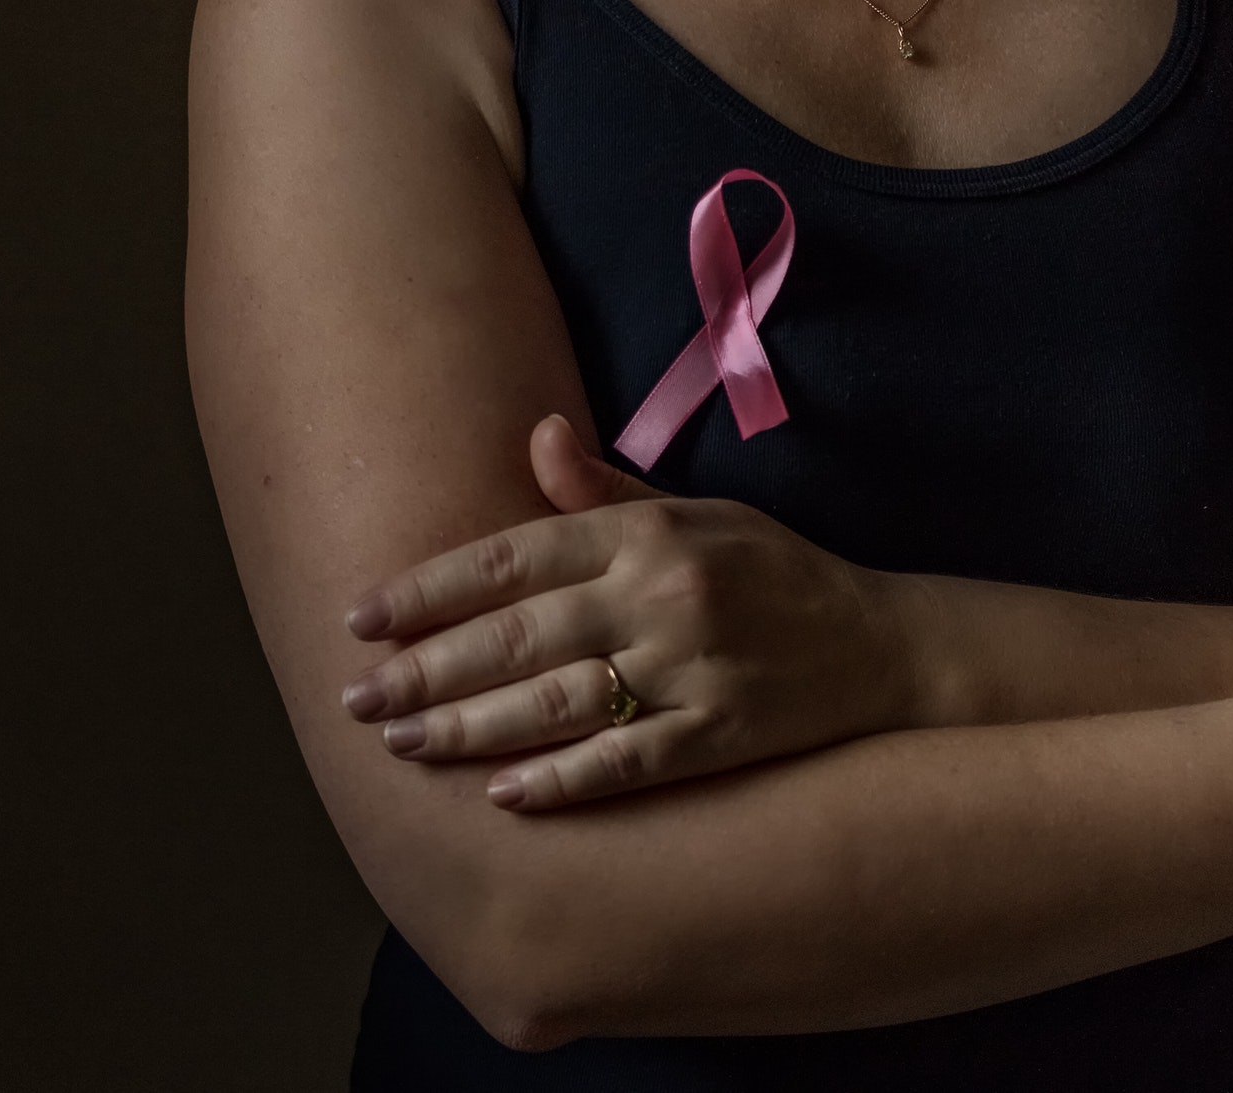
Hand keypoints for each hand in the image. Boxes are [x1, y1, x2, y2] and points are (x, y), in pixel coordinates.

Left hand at [339, 414, 919, 809]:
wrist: (876, 644)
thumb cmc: (770, 571)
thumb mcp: (695, 513)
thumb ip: (604, 492)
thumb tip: (532, 437)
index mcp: (648, 534)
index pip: (515, 555)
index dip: (431, 588)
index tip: (363, 617)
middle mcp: (662, 595)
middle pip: (519, 635)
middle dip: (425, 669)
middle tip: (356, 697)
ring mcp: (692, 668)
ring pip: (557, 701)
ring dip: (469, 726)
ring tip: (402, 744)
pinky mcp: (720, 734)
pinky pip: (626, 762)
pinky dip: (563, 779)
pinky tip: (503, 795)